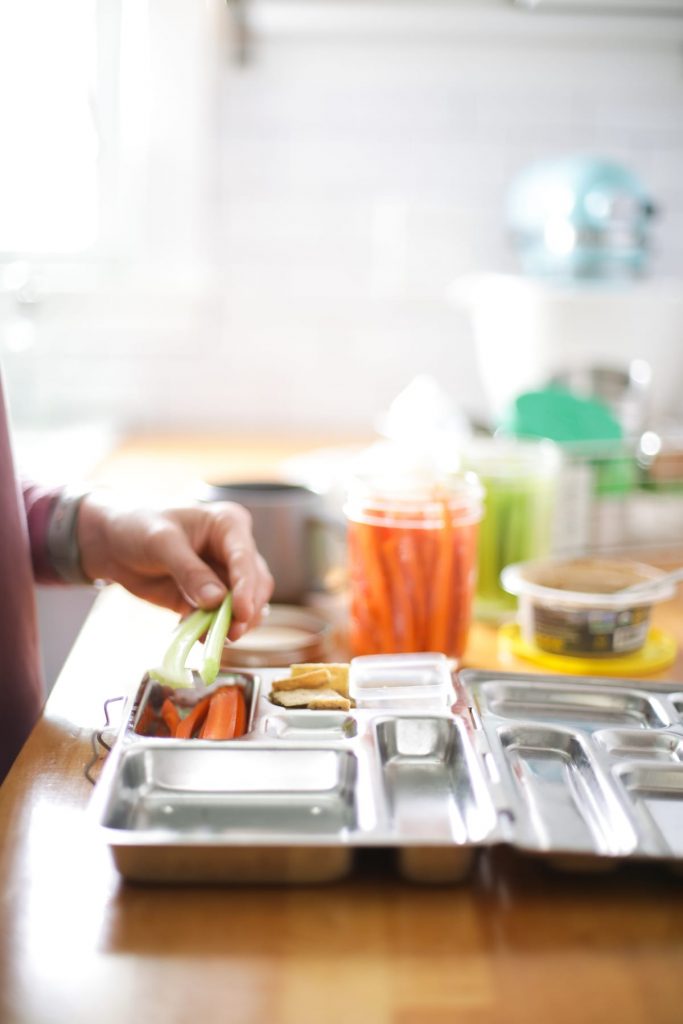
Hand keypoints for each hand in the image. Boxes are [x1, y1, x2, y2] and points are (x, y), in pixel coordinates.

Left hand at [76, 494, 273, 639]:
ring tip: (216, 639)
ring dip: (233, 623)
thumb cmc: (138, 526)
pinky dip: (213, 630)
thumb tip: (216, 601)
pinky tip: (200, 637)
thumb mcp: (161, 542)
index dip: (247, 587)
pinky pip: (218, 618)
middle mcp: (233, 550)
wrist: (113, 543)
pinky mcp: (208, 599)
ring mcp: (222, 576)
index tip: (242, 613)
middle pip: (255, 584)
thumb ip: (189, 571)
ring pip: (243, 604)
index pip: (246, 558)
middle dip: (246, 610)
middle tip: (232, 633)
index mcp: (228, 525)